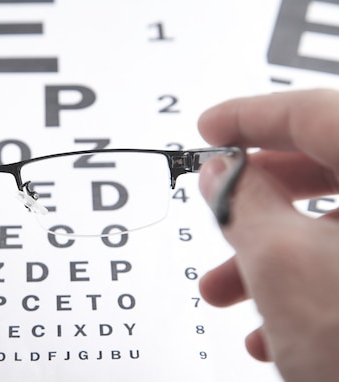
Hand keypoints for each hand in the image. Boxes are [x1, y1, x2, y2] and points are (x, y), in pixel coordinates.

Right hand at [198, 89, 338, 381]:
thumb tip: (221, 172)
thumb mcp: (282, 264)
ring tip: (225, 287)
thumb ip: (241, 202)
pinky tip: (274, 328)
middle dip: (260, 192)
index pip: (317, 113)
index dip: (251, 116)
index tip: (211, 127)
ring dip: (273, 252)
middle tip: (219, 197)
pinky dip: (309, 284)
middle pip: (332, 166)